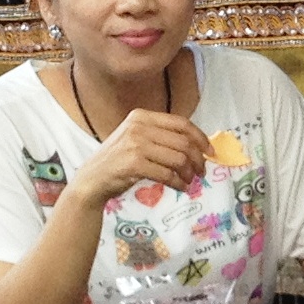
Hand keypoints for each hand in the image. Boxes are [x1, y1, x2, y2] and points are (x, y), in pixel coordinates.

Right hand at [69, 109, 207, 209]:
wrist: (92, 179)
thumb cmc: (118, 160)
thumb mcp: (137, 139)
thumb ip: (162, 137)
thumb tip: (198, 145)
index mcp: (142, 116)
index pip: (181, 123)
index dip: (200, 137)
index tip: (210, 151)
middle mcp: (139, 127)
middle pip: (183, 142)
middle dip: (198, 159)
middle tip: (202, 171)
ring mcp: (135, 145)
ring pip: (178, 158)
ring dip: (189, 173)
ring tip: (190, 181)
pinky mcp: (134, 164)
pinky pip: (168, 174)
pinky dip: (178, 183)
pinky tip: (180, 187)